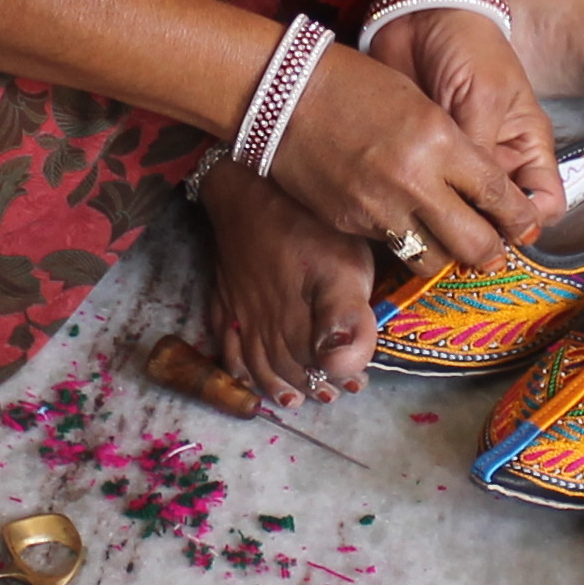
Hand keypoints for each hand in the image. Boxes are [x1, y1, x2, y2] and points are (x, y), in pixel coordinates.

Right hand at [204, 166, 378, 403]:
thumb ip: (346, 319)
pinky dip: (234, 367)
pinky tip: (243, 378)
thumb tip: (342, 366)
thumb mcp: (344, 264)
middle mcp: (265, 324)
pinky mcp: (225, 296)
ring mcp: (242, 311)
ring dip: (275, 384)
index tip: (357, 382)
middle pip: (286, 367)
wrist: (248, 185)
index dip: (339, 377)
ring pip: (256, 361)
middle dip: (310, 385)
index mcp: (297, 321)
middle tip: (332, 392)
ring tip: (295, 399)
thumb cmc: (305, 222)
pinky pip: (225, 342)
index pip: (317, 366)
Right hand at [260, 39, 550, 276]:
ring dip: (447, 256)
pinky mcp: (351, 224)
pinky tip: (403, 226)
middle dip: (491, 253)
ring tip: (448, 244)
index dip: (518, 217)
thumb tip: (482, 187)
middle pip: (473, 243)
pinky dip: (403, 242)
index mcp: (440, 142)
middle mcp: (414, 182)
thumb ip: (455, 148)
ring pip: (432, 260)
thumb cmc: (356, 84)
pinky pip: (391, 247)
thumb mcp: (421, 105)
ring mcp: (380, 208)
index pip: (496, 195)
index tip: (524, 225)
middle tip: (494, 251)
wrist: (286, 93)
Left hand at [374, 8, 564, 219]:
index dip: (526, 224)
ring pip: (462, 212)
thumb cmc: (466, 44)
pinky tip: (405, 210)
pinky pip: (427, 194)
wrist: (419, 14)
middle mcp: (497, 161)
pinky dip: (418, 205)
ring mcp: (459, 162)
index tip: (500, 235)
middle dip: (485, 235)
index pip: (542, 204)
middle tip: (459, 246)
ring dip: (448, 224)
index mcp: (526, 146)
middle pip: (501, 218)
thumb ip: (482, 152)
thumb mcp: (484, 99)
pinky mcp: (424, 159)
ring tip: (428, 229)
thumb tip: (477, 208)